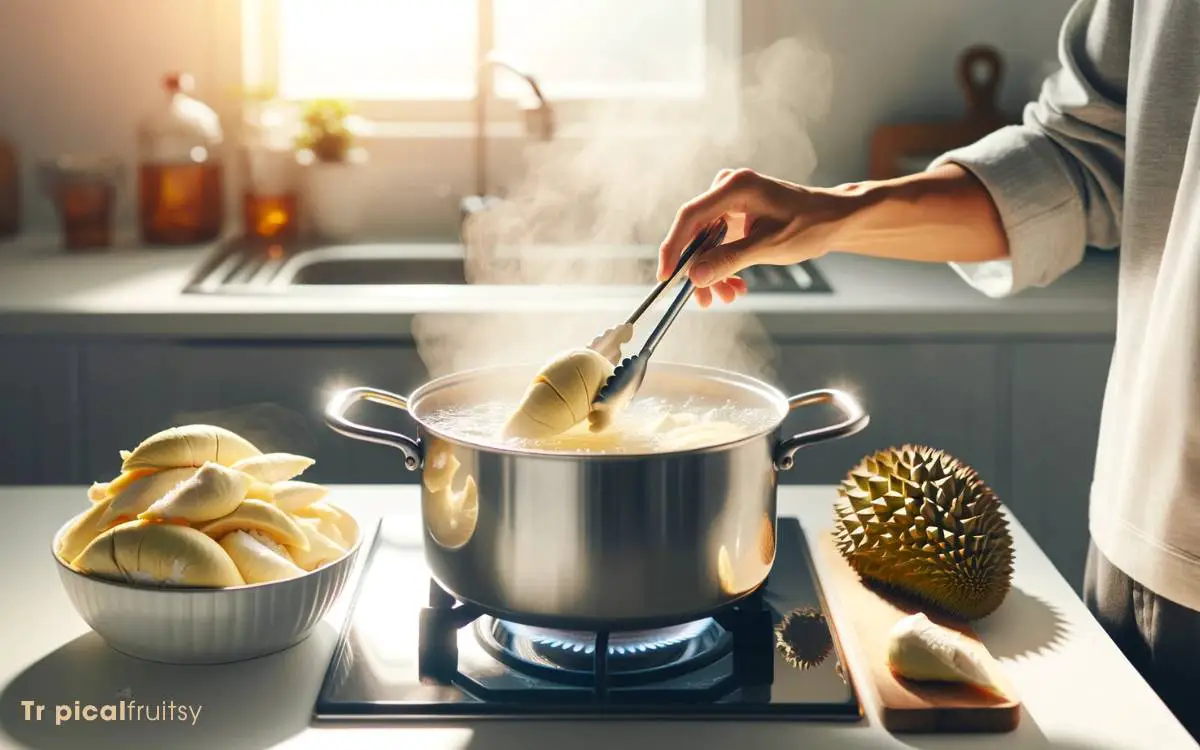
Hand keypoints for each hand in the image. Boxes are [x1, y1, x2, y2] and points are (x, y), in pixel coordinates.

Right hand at [658, 168, 847, 306]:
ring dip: (712, 271)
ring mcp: (730, 203)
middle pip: (695, 232)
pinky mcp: (735, 217)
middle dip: (699, 268)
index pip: (691, 216)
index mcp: (735, 187)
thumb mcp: (768, 246)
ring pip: (705, 242)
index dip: (674, 247)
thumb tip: (696, 276)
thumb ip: (729, 260)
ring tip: (726, 296)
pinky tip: (735, 285)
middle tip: (703, 298)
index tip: (667, 275)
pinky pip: (717, 243)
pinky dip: (723, 265)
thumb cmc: (810, 224)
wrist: (834, 219)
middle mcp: (728, 190)